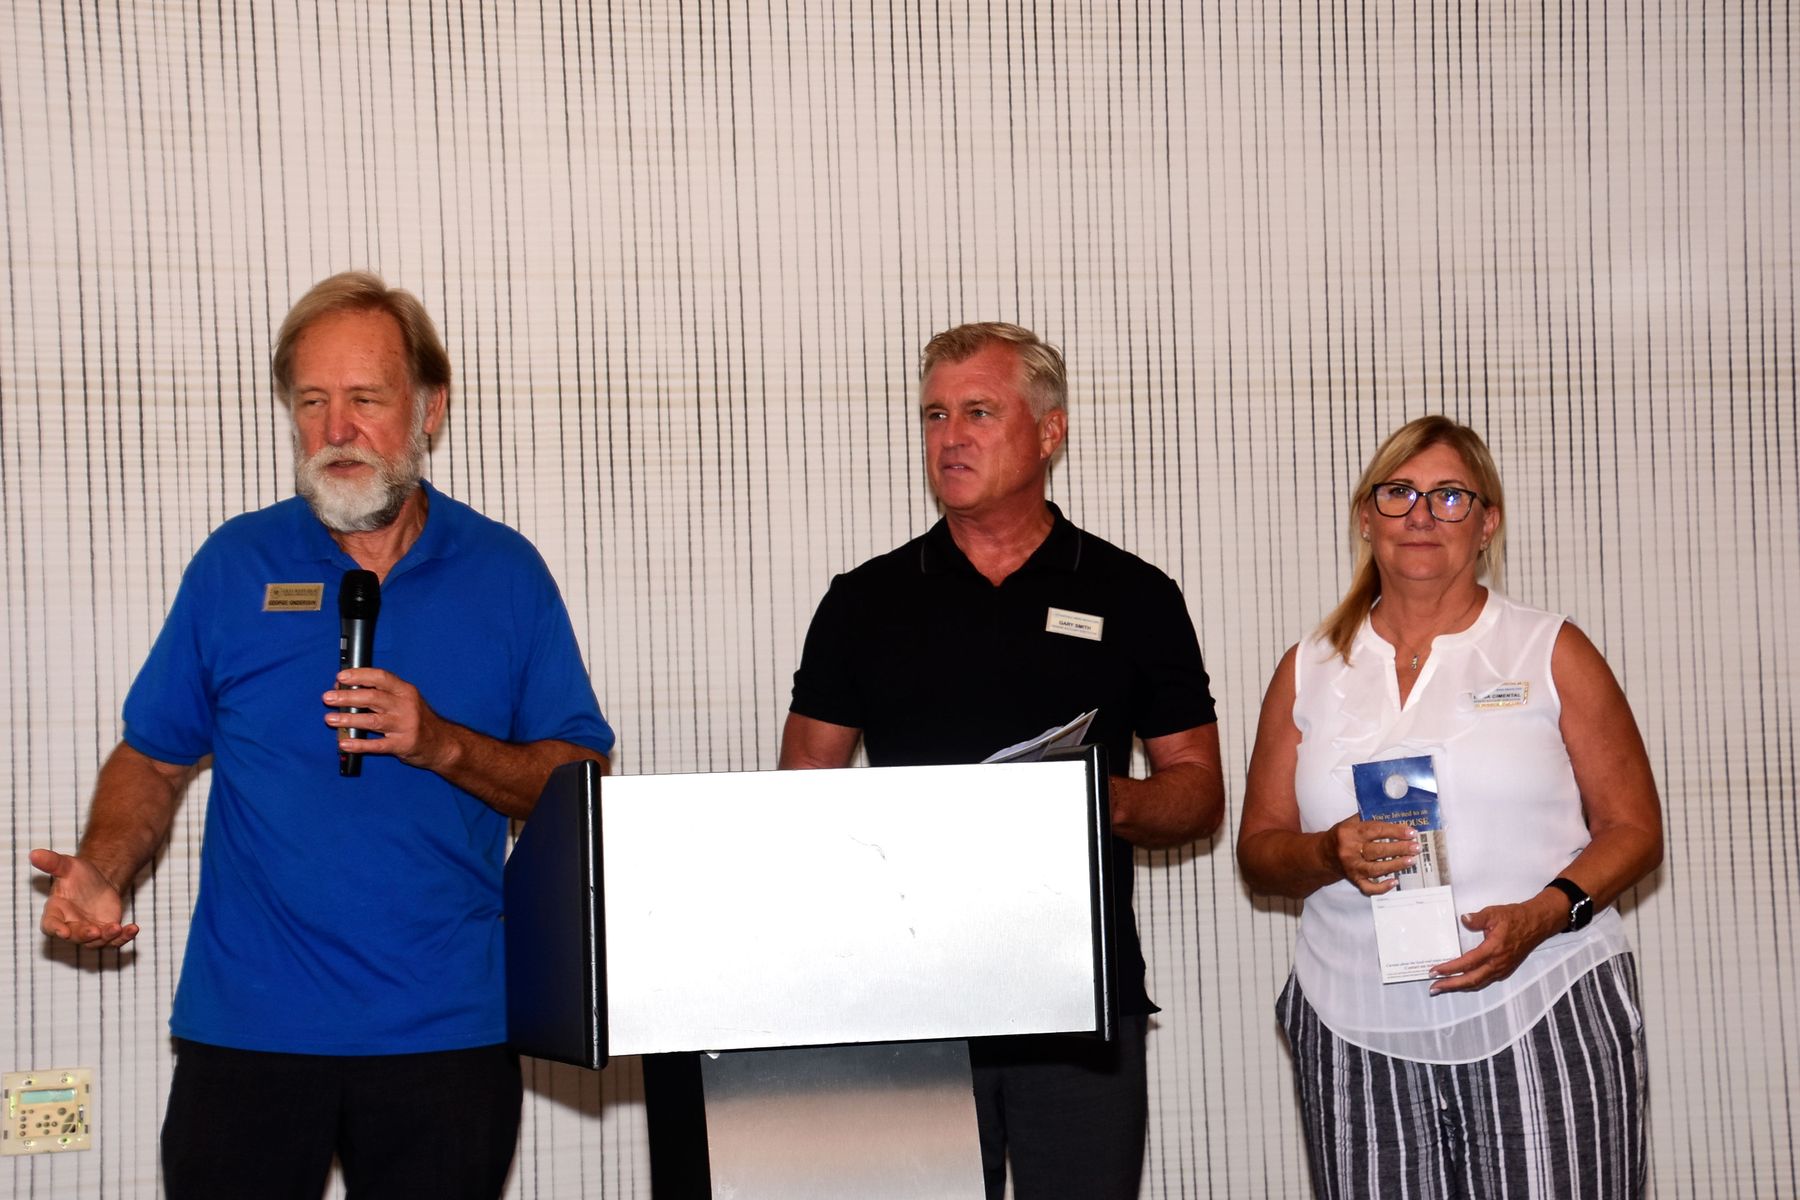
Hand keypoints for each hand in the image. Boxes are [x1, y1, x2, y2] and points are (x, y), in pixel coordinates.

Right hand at [30, 848, 138, 947]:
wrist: (100, 880)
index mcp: (55, 912)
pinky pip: (115, 940)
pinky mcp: (106, 933)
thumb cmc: (78, 875)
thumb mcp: (67, 866)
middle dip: (85, 935)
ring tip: (118, 928)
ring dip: (107, 937)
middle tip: (96, 931)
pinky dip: (124, 937)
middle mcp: (70, 926)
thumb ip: (52, 863)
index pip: (50, 925)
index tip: (63, 933)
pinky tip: (133, 928)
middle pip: (75, 936)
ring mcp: (89, 931)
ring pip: (96, 942)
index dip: (55, 929)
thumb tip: (34, 853)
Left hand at [324, 668, 452, 771]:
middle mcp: (406, 706)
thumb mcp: (405, 701)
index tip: (341, 677)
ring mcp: (405, 726)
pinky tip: (345, 743)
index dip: (359, 675)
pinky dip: (359, 744)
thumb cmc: (417, 719)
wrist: (441, 743)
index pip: (381, 677)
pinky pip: (377, 745)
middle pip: (373, 698)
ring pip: (372, 721)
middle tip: (328, 698)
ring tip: (331, 719)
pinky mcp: (402, 744)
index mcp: (405, 691)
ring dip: (348, 719)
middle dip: (347, 697)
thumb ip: (380, 694)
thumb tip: (346, 689)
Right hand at [1324, 816, 1417, 894]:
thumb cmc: (1341, 836)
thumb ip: (1368, 819)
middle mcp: (1349, 850)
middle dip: (1400, 848)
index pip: (1376, 830)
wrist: (1323, 855)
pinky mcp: (1353, 880)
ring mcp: (1352, 867)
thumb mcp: (1349, 822)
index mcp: (1349, 832)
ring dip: (1396, 865)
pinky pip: (1368, 887)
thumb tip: (1394, 815)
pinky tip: (1394, 882)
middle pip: (1378, 850)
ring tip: (1411, 860)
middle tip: (1416, 847)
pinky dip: (1382, 887)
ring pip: (1376, 868)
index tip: (1411, 832)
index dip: (1395, 831)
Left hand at [1427, 891, 1565, 993]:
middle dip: (1451, 985)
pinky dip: (1471, 983)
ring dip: (1460, 987)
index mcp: (1494, 949)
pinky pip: (1485, 980)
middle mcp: (1498, 963)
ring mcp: (1503, 969)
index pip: (1467, 963)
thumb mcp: (1494, 913)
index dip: (1450, 969)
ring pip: (1478, 983)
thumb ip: (1477, 919)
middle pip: (1471, 980)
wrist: (1536, 924)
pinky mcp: (1505, 970)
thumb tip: (1464, 920)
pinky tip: (1462, 982)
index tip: (1435, 971)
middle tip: (1434, 987)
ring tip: (1443, 987)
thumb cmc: (1515, 918)